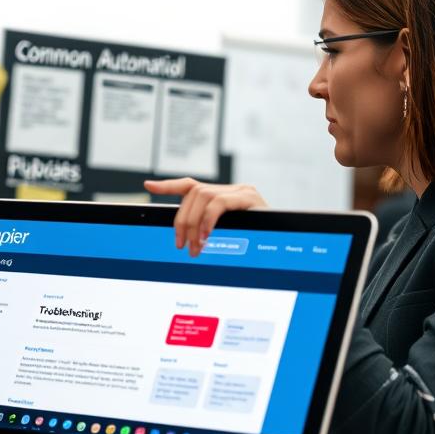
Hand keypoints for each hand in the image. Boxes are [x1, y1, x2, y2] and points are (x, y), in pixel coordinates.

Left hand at [143, 178, 267, 256]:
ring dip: (193, 224)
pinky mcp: (250, 198)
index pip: (191, 186)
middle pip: (193, 194)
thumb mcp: (228, 238)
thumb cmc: (257, 246)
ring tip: (195, 247)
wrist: (286, 244)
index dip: (168, 186)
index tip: (148, 186)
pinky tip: (205, 236)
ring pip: (202, 196)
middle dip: (181, 221)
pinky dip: (207, 220)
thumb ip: (207, 231)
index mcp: (223, 197)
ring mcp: (242, 191)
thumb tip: (184, 239)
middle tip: (181, 246)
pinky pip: (218, 203)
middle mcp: (232, 189)